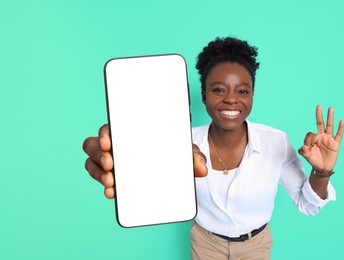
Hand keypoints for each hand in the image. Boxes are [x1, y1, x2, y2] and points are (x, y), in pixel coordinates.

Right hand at [83, 125, 207, 198]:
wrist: (174, 168)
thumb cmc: (173, 152)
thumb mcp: (183, 151)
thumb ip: (193, 156)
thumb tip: (202, 169)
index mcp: (129, 131)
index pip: (110, 127)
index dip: (105, 133)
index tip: (109, 142)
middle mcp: (116, 145)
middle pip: (94, 144)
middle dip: (98, 153)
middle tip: (110, 164)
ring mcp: (112, 161)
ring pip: (92, 162)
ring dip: (97, 171)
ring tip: (111, 181)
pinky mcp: (112, 177)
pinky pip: (100, 178)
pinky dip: (104, 185)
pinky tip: (112, 192)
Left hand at [298, 105, 343, 172]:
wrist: (322, 168)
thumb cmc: (314, 160)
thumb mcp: (306, 155)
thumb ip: (303, 150)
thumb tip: (303, 146)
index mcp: (314, 138)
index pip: (310, 133)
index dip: (308, 138)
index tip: (307, 145)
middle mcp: (321, 136)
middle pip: (320, 123)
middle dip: (319, 115)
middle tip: (318, 106)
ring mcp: (329, 139)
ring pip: (330, 126)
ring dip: (330, 117)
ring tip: (330, 108)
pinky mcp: (336, 143)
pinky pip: (339, 134)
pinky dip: (340, 128)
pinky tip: (341, 121)